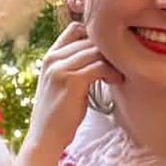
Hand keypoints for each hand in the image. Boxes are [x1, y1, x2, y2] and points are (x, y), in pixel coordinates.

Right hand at [16, 21, 122, 165]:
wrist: (45, 137)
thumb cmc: (57, 113)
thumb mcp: (60, 83)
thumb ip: (73, 66)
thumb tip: (101, 54)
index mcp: (49, 56)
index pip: (75, 29)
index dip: (94, 36)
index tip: (107, 53)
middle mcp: (52, 58)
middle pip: (89, 39)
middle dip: (108, 51)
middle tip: (120, 65)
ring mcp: (60, 68)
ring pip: (96, 51)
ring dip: (112, 61)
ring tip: (118, 75)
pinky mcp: (71, 81)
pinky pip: (99, 66)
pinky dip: (112, 72)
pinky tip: (115, 81)